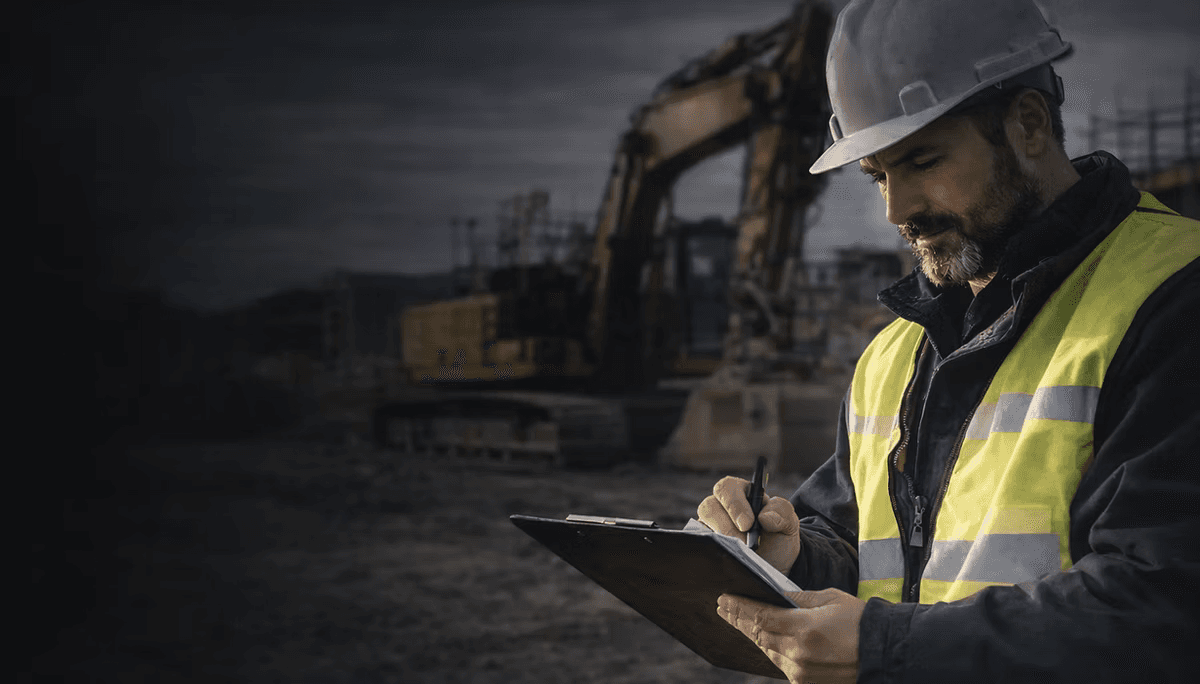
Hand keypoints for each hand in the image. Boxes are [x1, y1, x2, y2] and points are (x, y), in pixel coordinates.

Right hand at [697, 476, 800, 574]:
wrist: (775, 567)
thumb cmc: (778, 538)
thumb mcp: (788, 523)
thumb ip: (782, 512)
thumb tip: (765, 517)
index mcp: (740, 494)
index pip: (727, 488)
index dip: (734, 504)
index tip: (747, 524)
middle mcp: (720, 508)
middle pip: (709, 507)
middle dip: (725, 526)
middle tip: (743, 543)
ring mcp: (710, 527)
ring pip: (702, 528)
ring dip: (721, 541)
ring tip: (739, 554)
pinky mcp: (706, 546)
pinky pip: (700, 547)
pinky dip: (713, 553)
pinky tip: (728, 561)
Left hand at [717, 588, 863, 683]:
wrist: (884, 654)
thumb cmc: (860, 622)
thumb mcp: (830, 599)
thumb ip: (799, 599)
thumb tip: (775, 594)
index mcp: (803, 629)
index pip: (760, 616)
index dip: (739, 608)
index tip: (724, 599)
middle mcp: (798, 653)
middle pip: (758, 635)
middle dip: (740, 620)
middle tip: (724, 608)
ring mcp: (801, 672)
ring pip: (767, 651)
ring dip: (754, 635)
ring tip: (739, 621)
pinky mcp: (805, 683)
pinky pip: (781, 664)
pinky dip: (772, 650)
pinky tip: (765, 639)